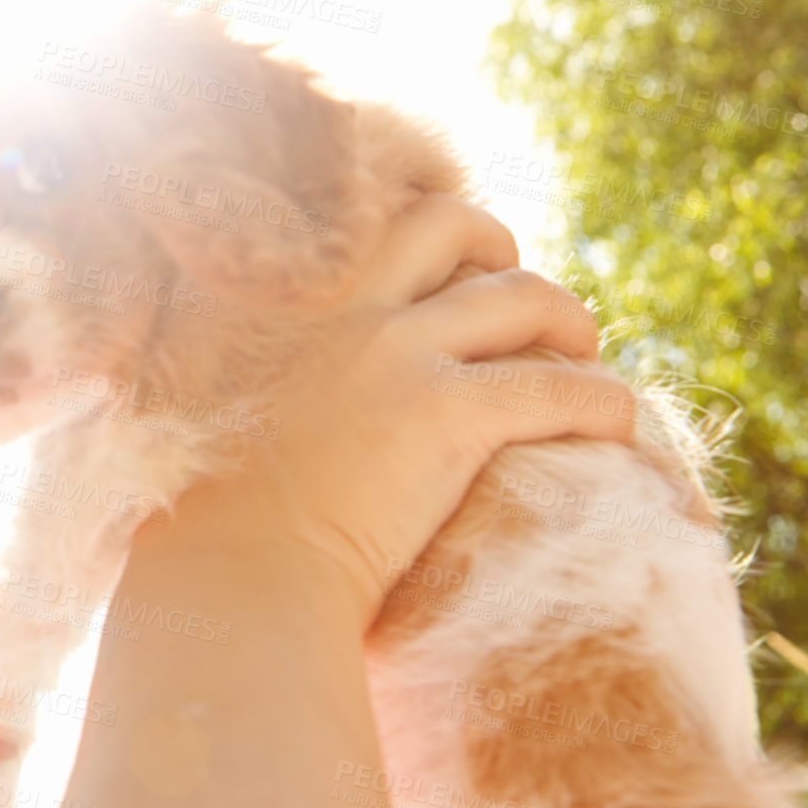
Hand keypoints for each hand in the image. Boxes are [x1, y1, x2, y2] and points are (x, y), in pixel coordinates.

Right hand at [219, 193, 637, 622]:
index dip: (412, 241)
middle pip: (445, 225)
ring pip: (519, 297)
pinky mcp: (444, 413)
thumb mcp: (190, 414)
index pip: (359, 225)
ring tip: (584, 351)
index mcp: (264, 295)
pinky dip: (599, 400)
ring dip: (567, 317)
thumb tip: (268, 383)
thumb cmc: (201, 533)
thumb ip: (230, 370)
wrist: (227, 582)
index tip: (435, 274)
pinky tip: (617, 424)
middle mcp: (329, 301)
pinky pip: (556, 387)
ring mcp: (388, 349)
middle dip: (498, 248)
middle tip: (522, 297)